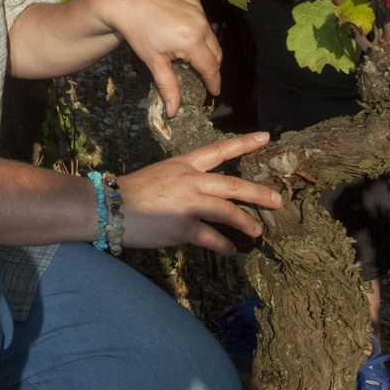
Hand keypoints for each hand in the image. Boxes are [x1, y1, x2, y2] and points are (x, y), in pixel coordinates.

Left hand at [94, 0, 221, 104]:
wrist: (125, 2)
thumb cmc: (138, 34)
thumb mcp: (154, 62)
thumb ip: (168, 87)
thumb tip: (174, 112)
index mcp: (192, 41)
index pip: (211, 67)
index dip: (214, 82)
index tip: (214, 92)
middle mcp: (200, 23)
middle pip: (215, 51)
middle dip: (211, 66)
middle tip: (203, 76)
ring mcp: (197, 8)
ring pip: (210, 34)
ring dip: (205, 46)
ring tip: (192, 56)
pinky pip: (202, 18)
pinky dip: (198, 28)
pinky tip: (185, 33)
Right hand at [121, 133, 282, 254]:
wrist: (112, 206)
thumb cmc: (134, 191)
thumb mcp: (163, 174)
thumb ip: (186, 181)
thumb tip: (206, 192)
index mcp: (185, 164)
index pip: (220, 150)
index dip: (244, 144)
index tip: (266, 137)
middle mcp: (190, 180)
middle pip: (233, 184)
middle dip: (258, 193)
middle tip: (277, 200)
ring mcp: (188, 204)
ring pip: (227, 211)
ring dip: (246, 222)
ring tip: (257, 231)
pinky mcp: (183, 227)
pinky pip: (212, 238)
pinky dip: (224, 246)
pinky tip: (231, 251)